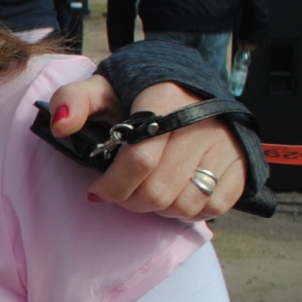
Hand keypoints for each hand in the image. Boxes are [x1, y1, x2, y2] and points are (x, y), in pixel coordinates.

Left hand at [43, 77, 247, 220]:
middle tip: (122, 193)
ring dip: (159, 208)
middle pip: (159, 189)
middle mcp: (201, 122)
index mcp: (164, 99)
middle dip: (131, 200)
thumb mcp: (101, 91)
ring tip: (148, 191)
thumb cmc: (135, 97)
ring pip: (184, 203)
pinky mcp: (241, 162)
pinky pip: (213, 207)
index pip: (139, 159)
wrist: (188, 89)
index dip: (113, 185)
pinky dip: (189, 211)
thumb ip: (74, 102)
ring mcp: (225, 143)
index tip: (97, 190)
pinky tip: (176, 193)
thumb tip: (60, 125)